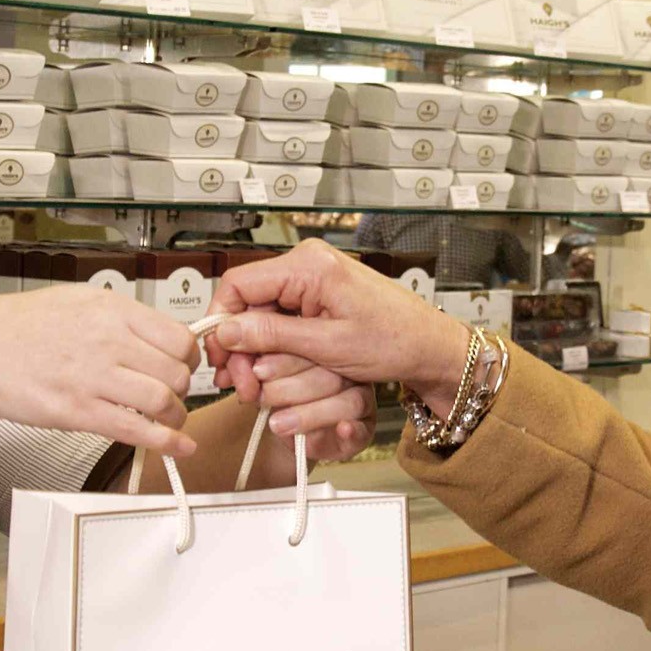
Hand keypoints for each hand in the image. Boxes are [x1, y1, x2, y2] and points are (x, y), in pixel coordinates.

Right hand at [0, 285, 200, 457]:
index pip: (178, 336)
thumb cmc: (16, 327)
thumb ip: (118, 318)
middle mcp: (108, 340)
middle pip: (176, 371)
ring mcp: (93, 377)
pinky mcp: (77, 411)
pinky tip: (177, 448)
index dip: (189, 357)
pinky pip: (136, 430)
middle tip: (175, 397)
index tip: (185, 367)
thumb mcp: (76, 300)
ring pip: (163, 401)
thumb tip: (156, 336)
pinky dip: (166, 444)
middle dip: (183, 390)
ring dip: (175, 418)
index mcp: (111, 309)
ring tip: (169, 422)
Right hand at [204, 241, 472, 417]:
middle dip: (239, 346)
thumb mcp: (328, 345)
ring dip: (254, 351)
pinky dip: (272, 347)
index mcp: (308, 266)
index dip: (222, 323)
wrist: (430, 346)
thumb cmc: (395, 340)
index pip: (239, 284)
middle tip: (238, 384)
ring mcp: (312, 280)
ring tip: (253, 386)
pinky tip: (270, 372)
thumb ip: (272, 336)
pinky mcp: (318, 296)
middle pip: (248, 302)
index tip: (220, 358)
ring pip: (261, 314)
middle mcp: (307, 264)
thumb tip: (227, 331)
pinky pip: (280, 319)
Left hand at [222, 342, 373, 464]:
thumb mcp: (258, 374)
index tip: (255, 369)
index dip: (281, 357)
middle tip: (262, 396)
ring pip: (345, 399)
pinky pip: (362, 427)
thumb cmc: (278, 395)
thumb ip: (246, 358)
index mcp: (324, 344)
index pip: (310, 342)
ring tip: (277, 424)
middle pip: (328, 372)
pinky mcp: (364, 427)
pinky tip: (341, 429)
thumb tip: (224, 340)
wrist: (292, 434)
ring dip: (308, 413)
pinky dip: (351, 430)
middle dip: (289, 386)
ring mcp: (360, 396)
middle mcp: (346, 368)